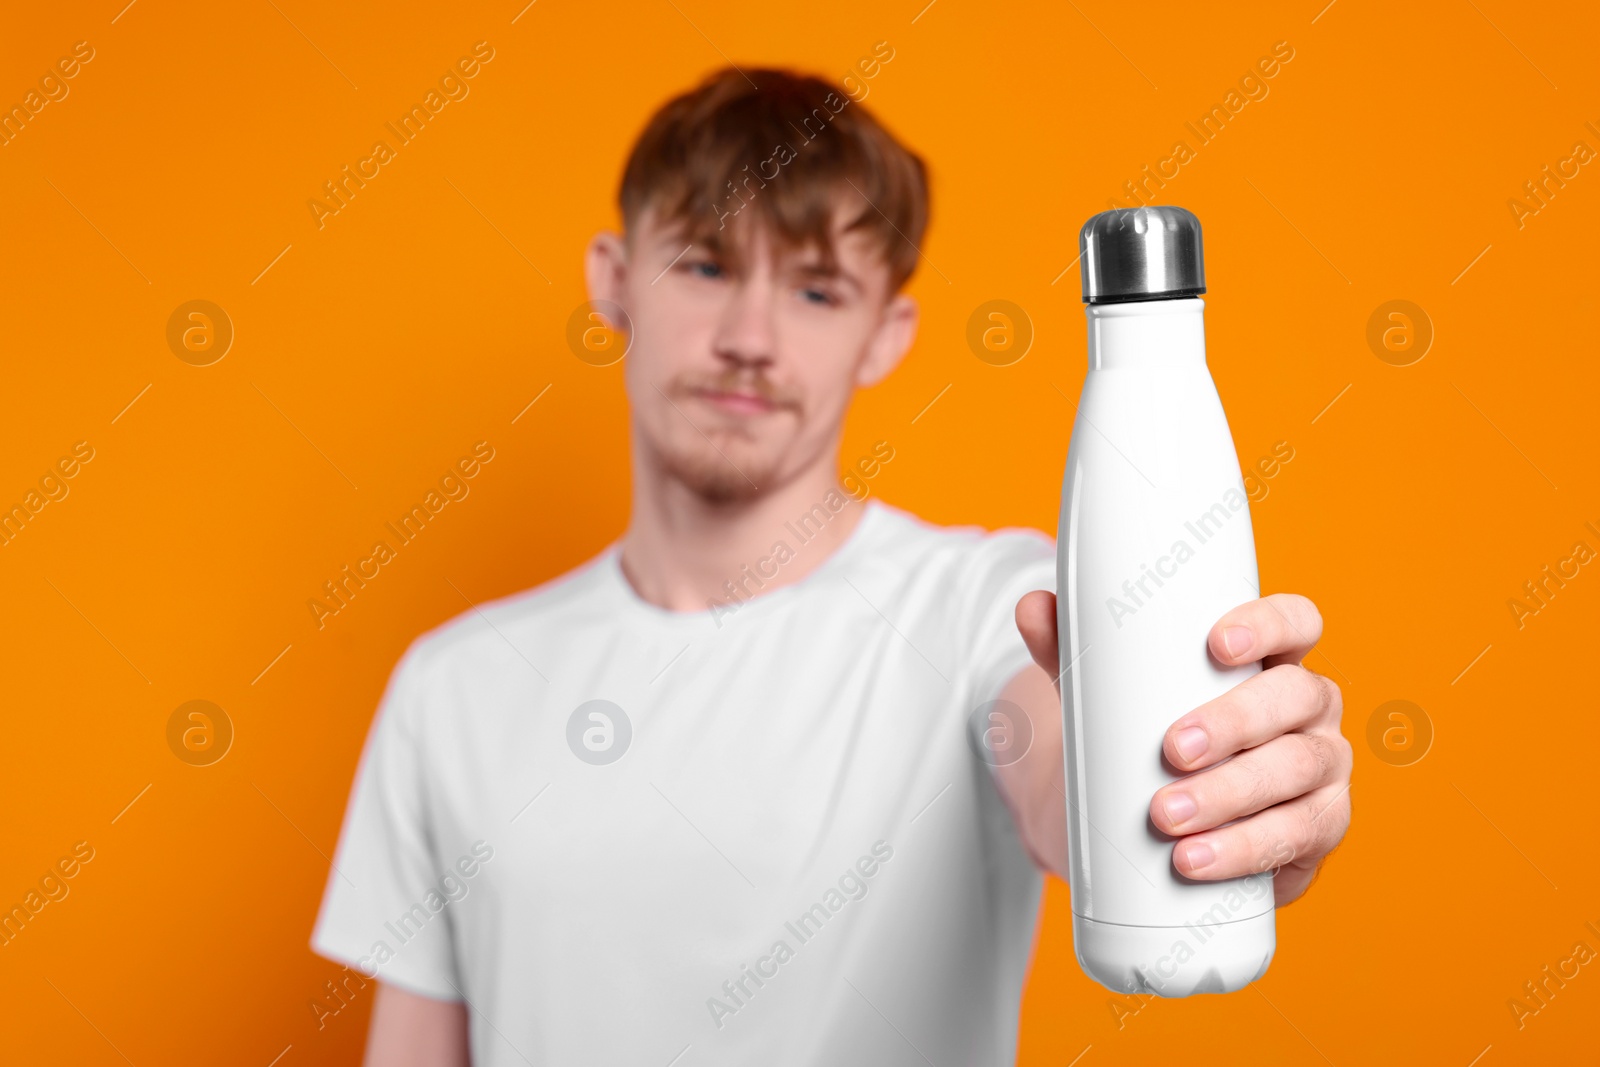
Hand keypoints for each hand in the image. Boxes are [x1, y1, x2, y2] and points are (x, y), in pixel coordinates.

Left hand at [1014, 591, 1350, 905]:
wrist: (1159, 826)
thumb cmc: (1149, 736)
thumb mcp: (1111, 694)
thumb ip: (1072, 651)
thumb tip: (1032, 606)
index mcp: (1273, 658)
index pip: (1296, 622)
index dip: (1268, 625)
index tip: (1216, 646)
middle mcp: (1309, 708)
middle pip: (1296, 698)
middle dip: (1235, 723)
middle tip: (1171, 751)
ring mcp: (1322, 769)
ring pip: (1296, 770)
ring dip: (1231, 796)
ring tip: (1167, 817)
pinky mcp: (1316, 830)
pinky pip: (1297, 836)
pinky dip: (1244, 849)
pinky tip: (1199, 859)